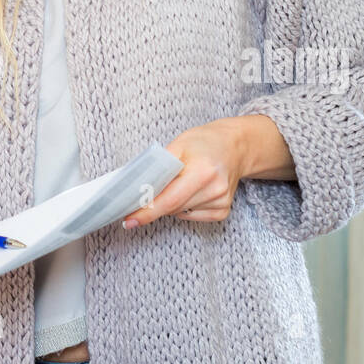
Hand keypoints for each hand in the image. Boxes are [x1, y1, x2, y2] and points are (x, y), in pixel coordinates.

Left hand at [122, 119, 248, 226]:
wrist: (235, 146)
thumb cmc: (204, 143)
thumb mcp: (178, 145)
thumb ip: (158, 168)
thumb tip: (137, 190)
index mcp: (203, 171)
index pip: (169, 199)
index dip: (147, 212)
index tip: (129, 221)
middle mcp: (215, 189)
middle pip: (173, 208)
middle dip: (155, 204)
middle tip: (144, 196)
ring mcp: (222, 202)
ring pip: (180, 212)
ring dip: (171, 203)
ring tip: (182, 181)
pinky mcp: (223, 211)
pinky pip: (192, 216)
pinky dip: (184, 207)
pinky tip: (192, 191)